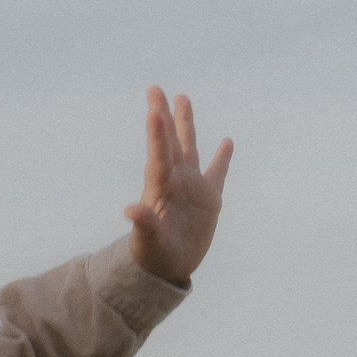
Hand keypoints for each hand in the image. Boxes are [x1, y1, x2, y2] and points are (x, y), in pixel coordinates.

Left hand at [123, 88, 230, 286]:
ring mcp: (192, 187)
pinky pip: (217, 173)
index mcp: (159, 189)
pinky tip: (227, 141)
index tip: (153, 109)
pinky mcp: (209, 198)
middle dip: (164, 115)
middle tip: (155, 89)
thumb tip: (129, 209)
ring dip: (186, 124)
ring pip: (189, 148)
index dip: (156, 134)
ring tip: (183, 98)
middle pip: (169, 141)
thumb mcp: (148, 242)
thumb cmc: (152, 256)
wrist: (167, 268)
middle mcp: (174, 181)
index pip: (158, 156)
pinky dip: (223, 158)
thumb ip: (143, 224)